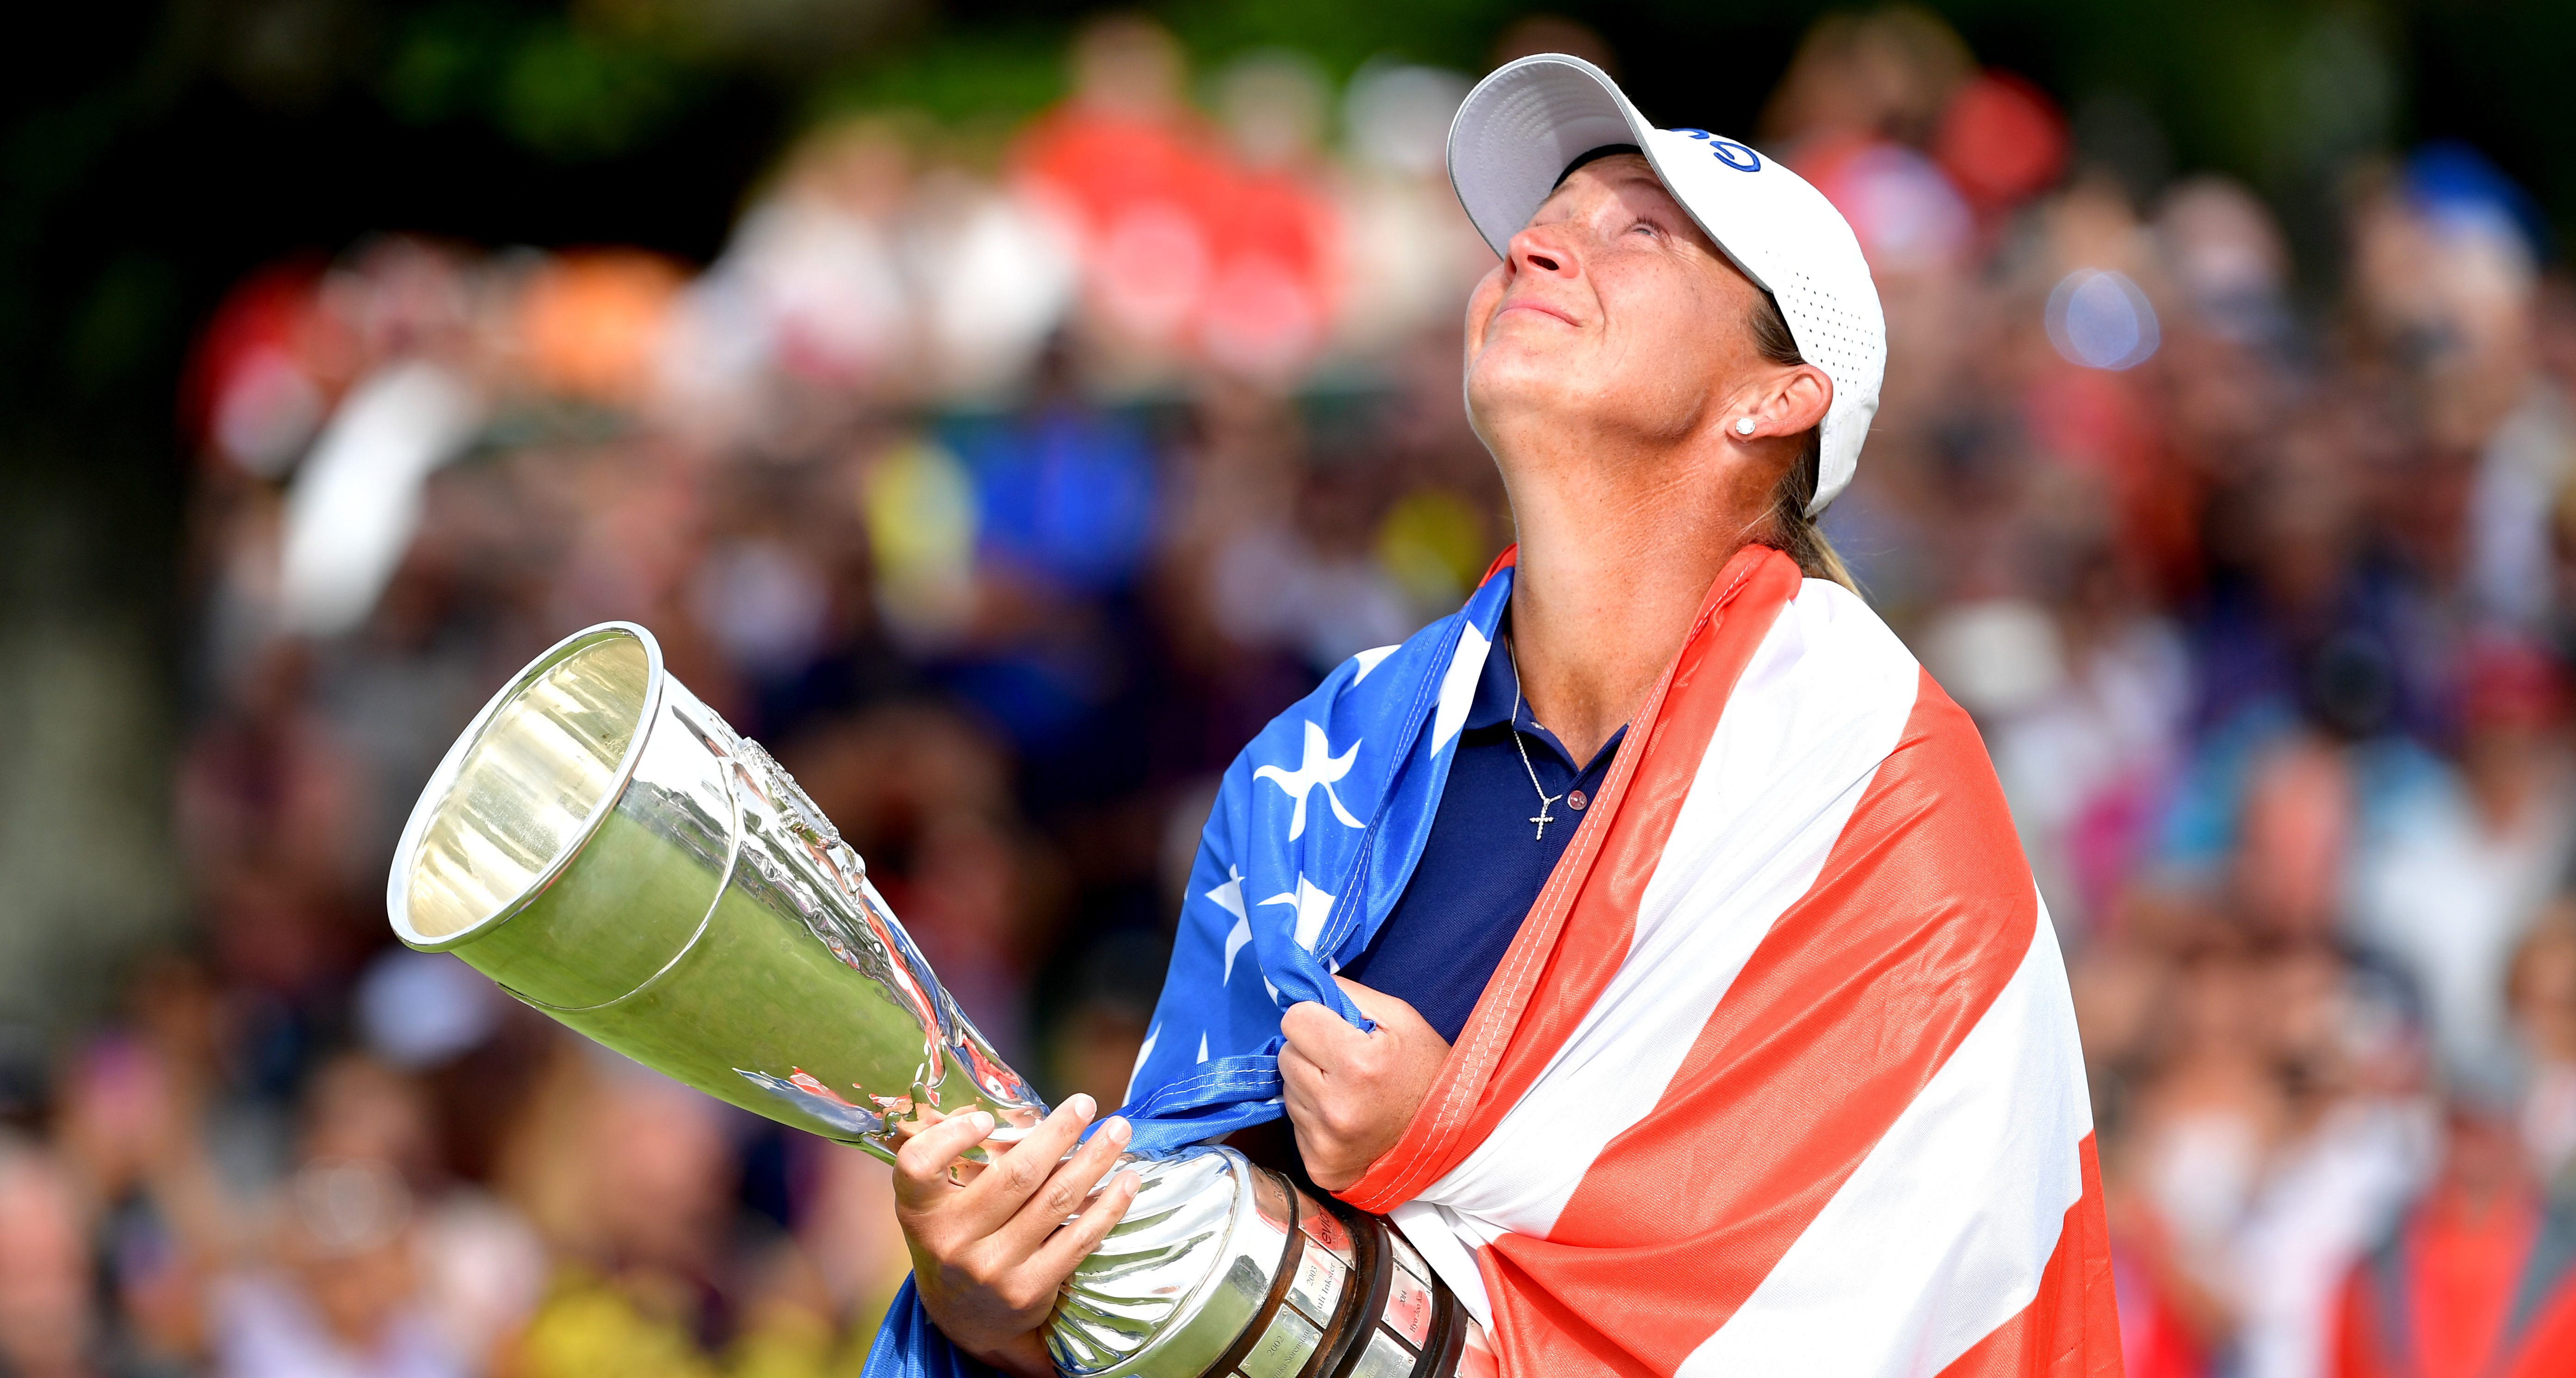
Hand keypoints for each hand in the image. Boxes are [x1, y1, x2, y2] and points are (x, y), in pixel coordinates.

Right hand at [894, 1095, 1140, 1377]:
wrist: (965, 1321)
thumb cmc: (957, 1240)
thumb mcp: (937, 1207)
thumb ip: (957, 1163)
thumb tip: (1018, 1110)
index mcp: (921, 1212)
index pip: (917, 1166)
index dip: (950, 1136)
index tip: (985, 1118)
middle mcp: (951, 1241)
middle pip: (1015, 1175)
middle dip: (1059, 1132)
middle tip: (1087, 1104)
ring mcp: (992, 1269)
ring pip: (1055, 1201)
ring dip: (1094, 1159)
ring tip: (1119, 1131)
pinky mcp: (1028, 1290)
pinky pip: (1078, 1239)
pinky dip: (1108, 1206)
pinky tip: (1126, 1181)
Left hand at [1279, 976, 1451, 1190]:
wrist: (1451, 1138)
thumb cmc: (1426, 1069)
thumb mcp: (1400, 1017)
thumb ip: (1346, 995)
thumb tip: (1298, 987)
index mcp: (1358, 1063)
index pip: (1293, 1021)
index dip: (1315, 1019)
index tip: (1335, 1029)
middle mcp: (1336, 1108)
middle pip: (1286, 1056)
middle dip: (1310, 1052)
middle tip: (1345, 1062)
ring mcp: (1325, 1143)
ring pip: (1288, 1090)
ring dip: (1310, 1085)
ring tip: (1348, 1091)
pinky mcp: (1319, 1167)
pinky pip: (1295, 1125)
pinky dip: (1314, 1117)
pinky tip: (1345, 1118)